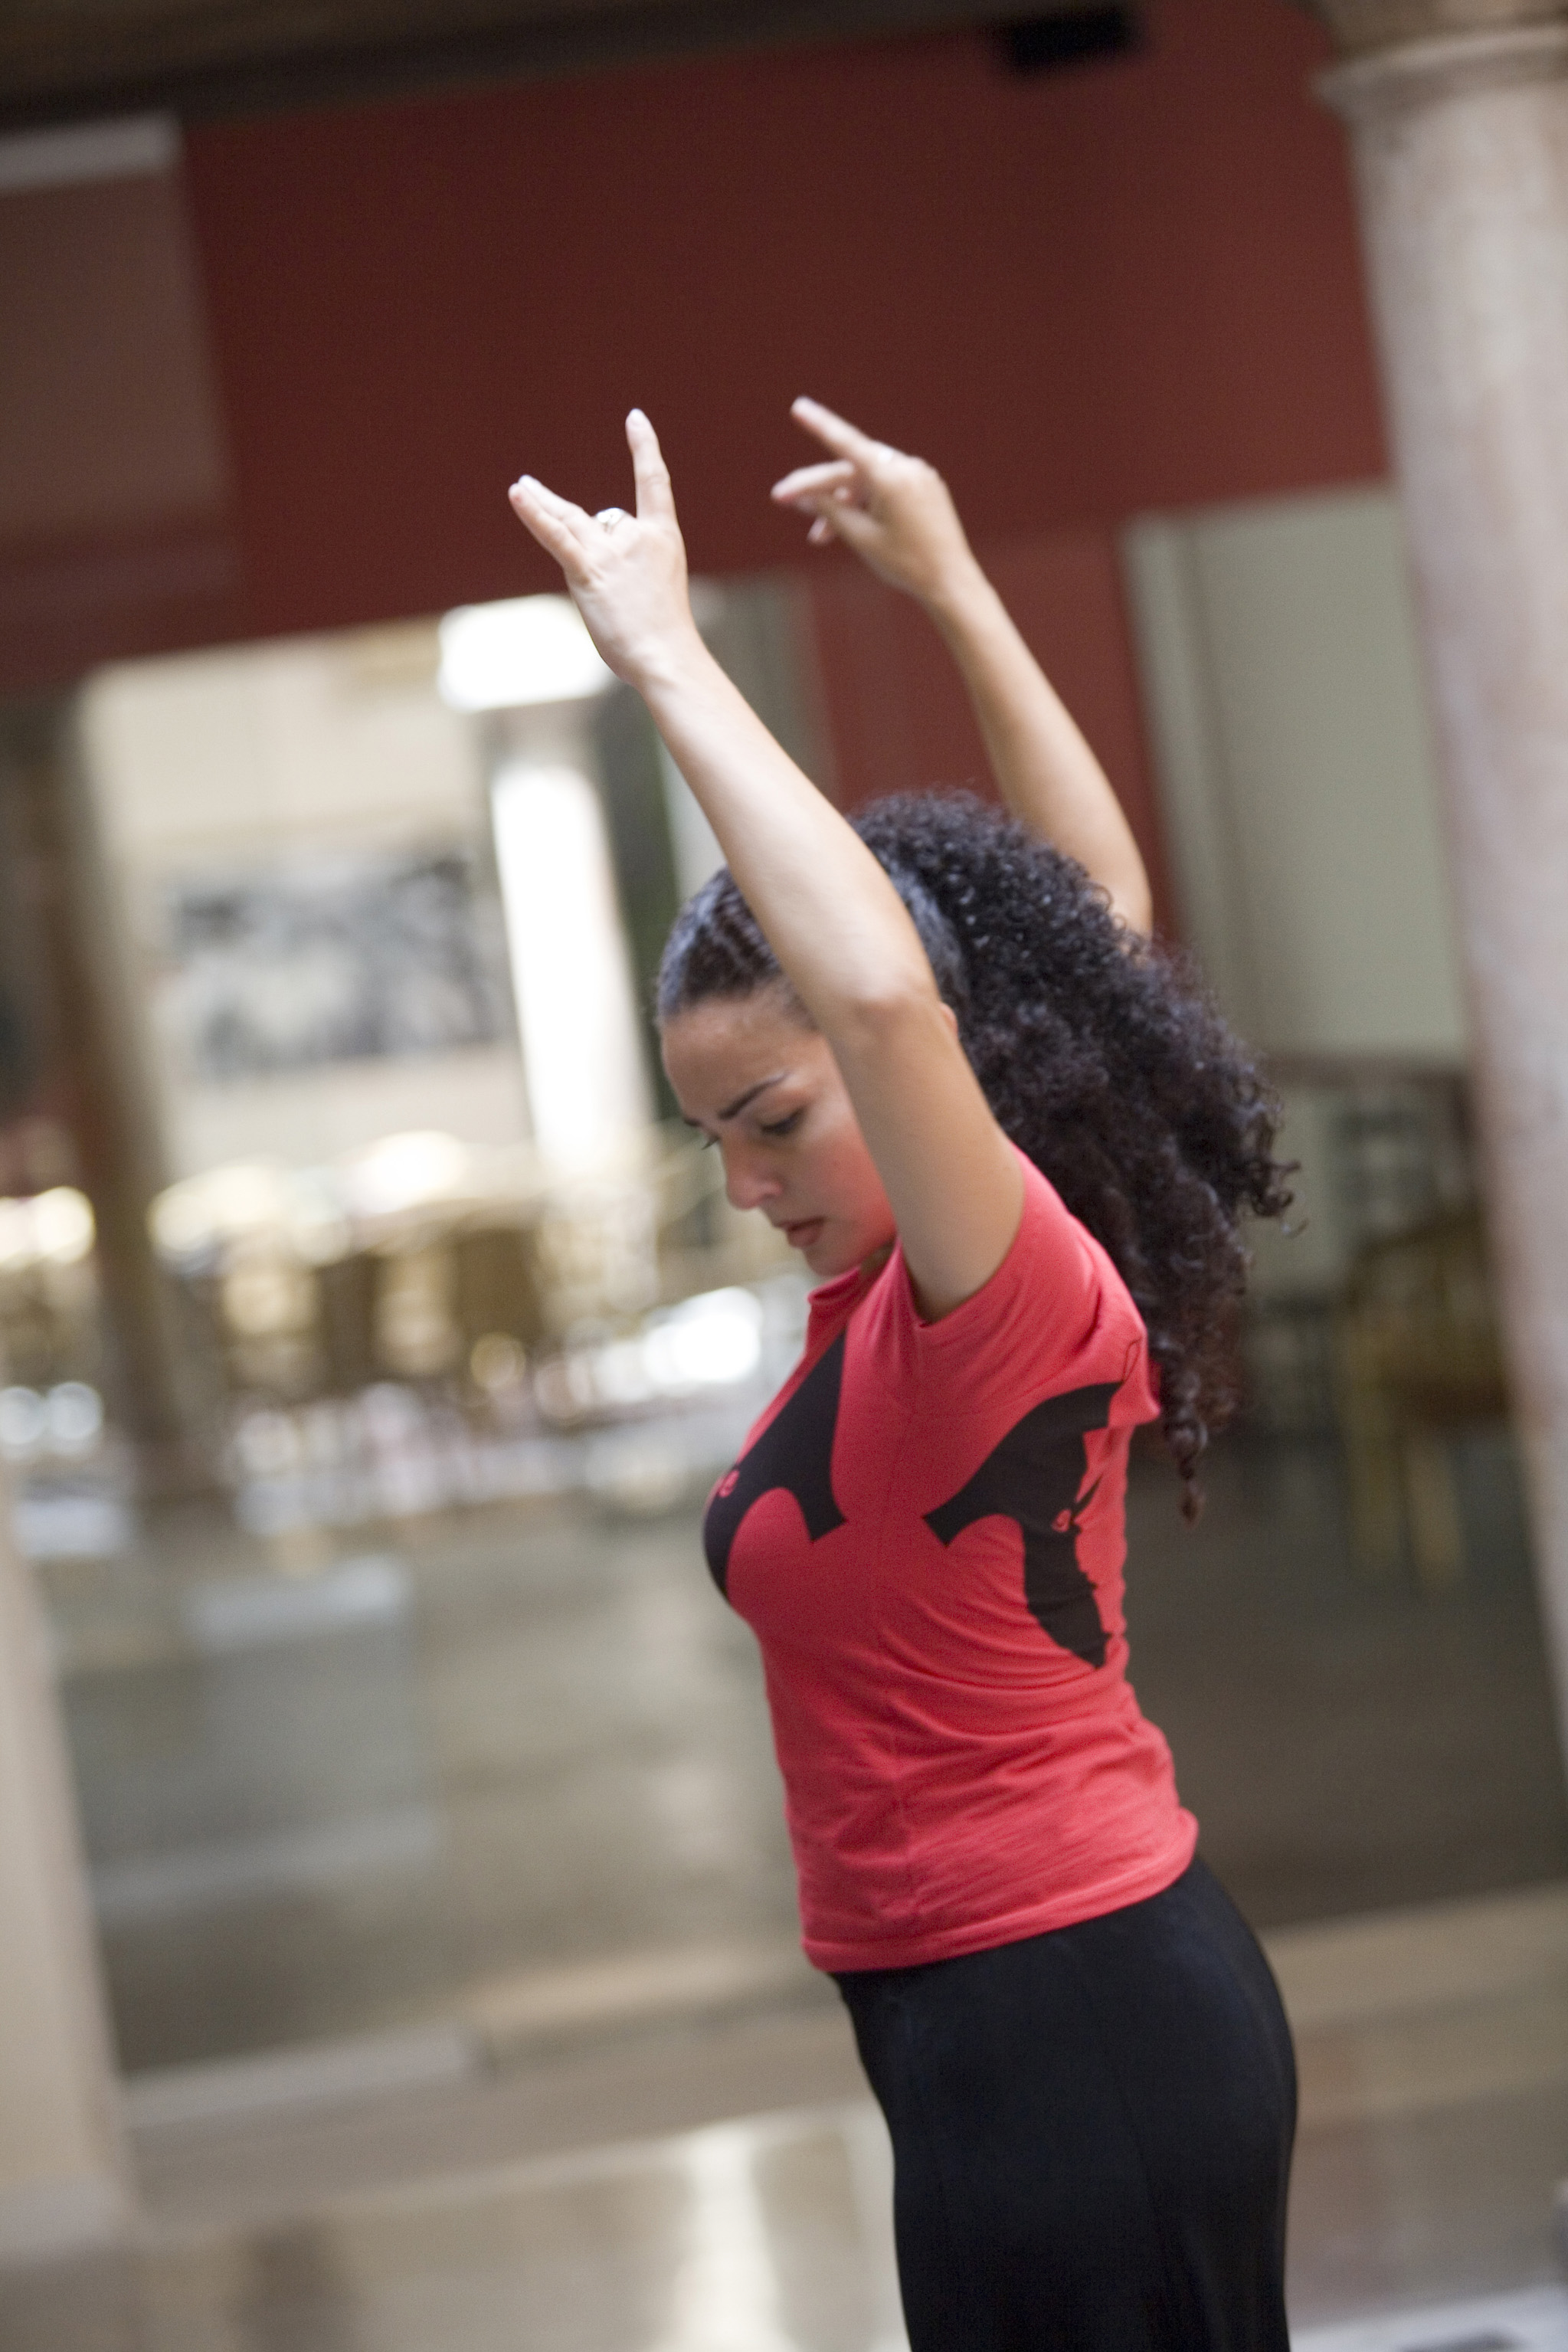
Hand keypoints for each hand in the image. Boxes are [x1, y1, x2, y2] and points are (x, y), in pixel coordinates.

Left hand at [508, 411, 700, 685]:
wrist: (667, 656)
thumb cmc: (665, 637)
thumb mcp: (657, 592)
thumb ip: (630, 572)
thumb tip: (595, 570)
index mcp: (663, 539)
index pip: (654, 483)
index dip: (644, 449)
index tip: (635, 420)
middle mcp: (637, 537)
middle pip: (601, 518)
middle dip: (580, 527)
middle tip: (556, 514)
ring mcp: (611, 552)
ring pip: (571, 519)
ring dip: (543, 503)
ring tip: (521, 487)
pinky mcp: (587, 571)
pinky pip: (556, 536)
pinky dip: (535, 515)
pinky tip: (516, 494)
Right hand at [771, 398, 979, 604]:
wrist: (951, 582)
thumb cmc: (906, 564)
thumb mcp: (860, 537)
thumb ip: (830, 510)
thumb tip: (804, 494)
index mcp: (890, 478)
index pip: (846, 444)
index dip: (819, 425)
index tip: (799, 408)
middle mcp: (907, 468)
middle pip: (850, 470)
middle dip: (819, 490)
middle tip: (782, 500)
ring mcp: (919, 476)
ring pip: (867, 482)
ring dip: (841, 504)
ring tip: (819, 537)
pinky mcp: (926, 488)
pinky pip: (887, 487)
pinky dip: (866, 503)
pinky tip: (851, 525)